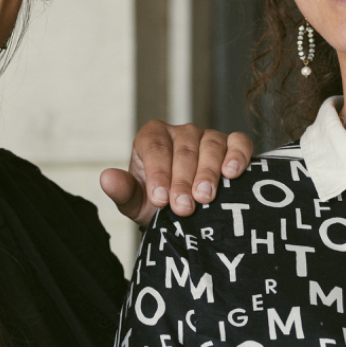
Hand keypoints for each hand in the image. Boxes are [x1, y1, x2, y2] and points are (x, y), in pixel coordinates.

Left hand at [100, 120, 253, 224]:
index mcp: (151, 137)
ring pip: (211, 145)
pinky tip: (232, 173)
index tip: (160, 199)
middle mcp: (180, 132)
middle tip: (183, 208)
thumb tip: (106, 178)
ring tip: (206, 198)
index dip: (158, 173)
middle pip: (184, 149)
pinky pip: (239, 142)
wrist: (183, 214)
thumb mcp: (136, 203)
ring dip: (208, 172)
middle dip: (183, 181)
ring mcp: (207, 136)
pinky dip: (238, 155)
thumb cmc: (157, 204)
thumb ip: (122, 191)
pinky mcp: (232, 145)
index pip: (155, 148)